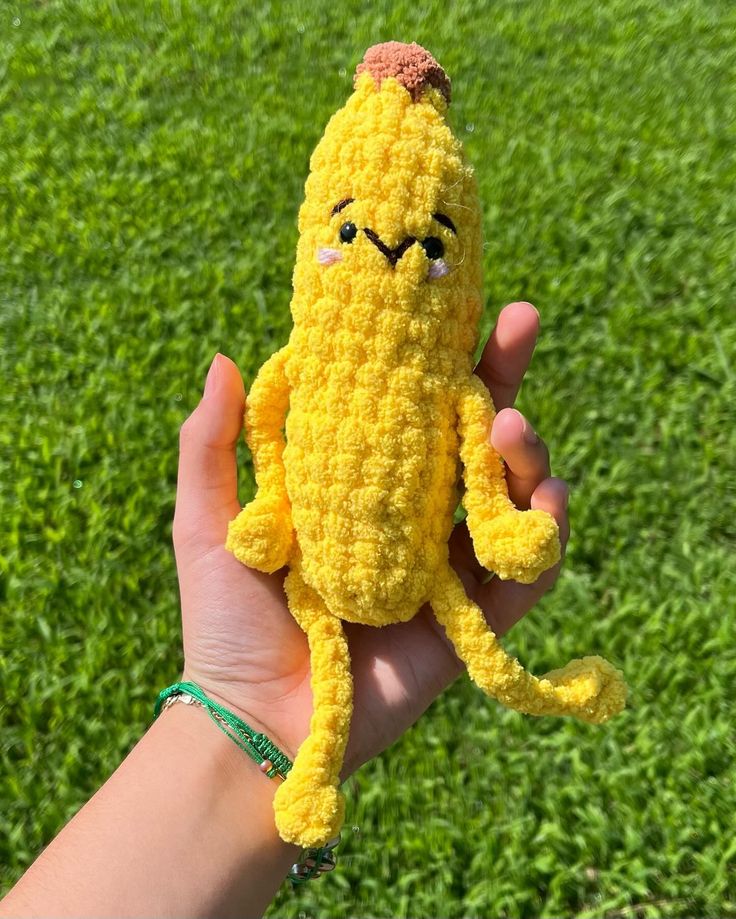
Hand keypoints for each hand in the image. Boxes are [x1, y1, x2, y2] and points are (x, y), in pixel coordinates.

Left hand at [173, 301, 569, 774]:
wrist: (253, 720)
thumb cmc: (224, 622)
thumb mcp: (208, 522)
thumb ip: (213, 445)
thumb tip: (227, 357)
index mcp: (357, 487)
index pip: (407, 410)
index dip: (433, 358)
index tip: (450, 304)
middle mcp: (409, 516)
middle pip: (470, 436)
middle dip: (501, 376)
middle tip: (519, 321)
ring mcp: (444, 564)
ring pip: (506, 492)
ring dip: (524, 451)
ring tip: (510, 425)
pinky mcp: (471, 618)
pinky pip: (527, 568)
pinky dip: (546, 533)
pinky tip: (544, 498)